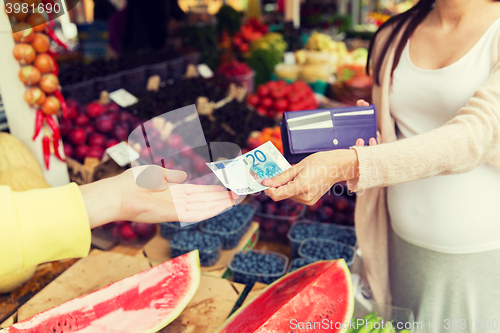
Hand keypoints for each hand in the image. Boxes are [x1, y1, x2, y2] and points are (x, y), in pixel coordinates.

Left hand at [80, 165, 237, 227]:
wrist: (117, 195)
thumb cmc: (130, 184)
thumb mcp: (154, 174)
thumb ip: (171, 175)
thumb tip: (185, 176)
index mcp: (173, 192)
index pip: (198, 193)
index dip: (214, 190)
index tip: (227, 187)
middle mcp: (177, 202)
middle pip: (205, 200)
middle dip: (223, 197)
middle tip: (240, 193)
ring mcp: (176, 209)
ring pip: (205, 206)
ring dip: (222, 203)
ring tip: (238, 198)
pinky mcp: (174, 215)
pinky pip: (197, 213)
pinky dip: (212, 210)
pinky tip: (225, 206)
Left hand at [263, 99, 379, 204]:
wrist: (338, 166)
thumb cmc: (319, 162)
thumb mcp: (297, 166)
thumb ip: (281, 177)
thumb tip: (266, 183)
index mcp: (301, 187)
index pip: (276, 194)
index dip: (267, 189)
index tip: (262, 180)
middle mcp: (305, 197)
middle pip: (281, 194)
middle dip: (276, 185)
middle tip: (276, 173)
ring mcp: (308, 201)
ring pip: (287, 195)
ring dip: (285, 186)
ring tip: (294, 174)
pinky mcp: (310, 201)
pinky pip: (295, 195)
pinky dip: (292, 188)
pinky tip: (299, 179)